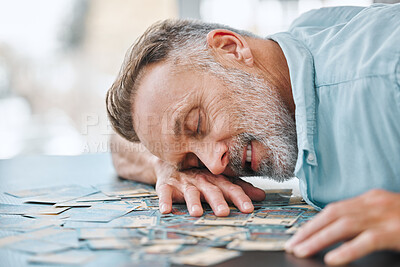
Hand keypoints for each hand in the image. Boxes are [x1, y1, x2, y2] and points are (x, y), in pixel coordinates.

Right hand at [153, 160, 265, 216]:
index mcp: (216, 178)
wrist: (171, 158)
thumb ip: (239, 188)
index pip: (230, 187)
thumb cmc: (200, 172)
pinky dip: (164, 200)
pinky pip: (164, 191)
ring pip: (190, 191)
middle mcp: (201, 179)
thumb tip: (262, 196)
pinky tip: (165, 210)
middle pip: (211, 190)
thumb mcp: (219, 179)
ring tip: (197, 213)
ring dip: (193, 202)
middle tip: (224, 212)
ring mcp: (184, 181)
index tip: (249, 209)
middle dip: (217, 200)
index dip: (239, 197)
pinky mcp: (166, 184)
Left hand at [285, 189, 399, 264]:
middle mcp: (372, 203)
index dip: (313, 221)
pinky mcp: (394, 231)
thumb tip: (334, 230)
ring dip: (318, 239)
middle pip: (332, 215)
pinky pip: (366, 241)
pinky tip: (333, 259)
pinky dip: (347, 250)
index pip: (333, 208)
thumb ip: (362, 218)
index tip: (297, 233)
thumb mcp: (383, 212)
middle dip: (309, 230)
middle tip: (292, 244)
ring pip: (342, 226)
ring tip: (302, 251)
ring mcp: (383, 216)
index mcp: (369, 199)